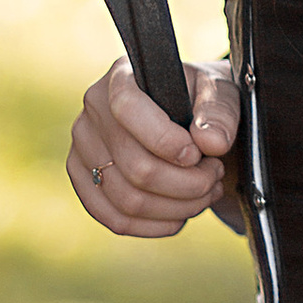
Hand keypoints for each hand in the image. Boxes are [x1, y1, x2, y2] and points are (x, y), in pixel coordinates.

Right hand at [69, 60, 235, 235]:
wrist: (185, 111)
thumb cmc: (200, 99)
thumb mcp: (220, 91)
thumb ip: (220, 112)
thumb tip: (211, 143)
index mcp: (121, 77)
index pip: (128, 110)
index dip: (166, 141)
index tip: (198, 154)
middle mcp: (93, 110)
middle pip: (136, 168)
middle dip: (188, 183)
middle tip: (214, 175)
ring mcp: (82, 147)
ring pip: (128, 200)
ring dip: (178, 207)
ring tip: (204, 193)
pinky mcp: (83, 179)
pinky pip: (115, 219)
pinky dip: (155, 225)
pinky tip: (180, 214)